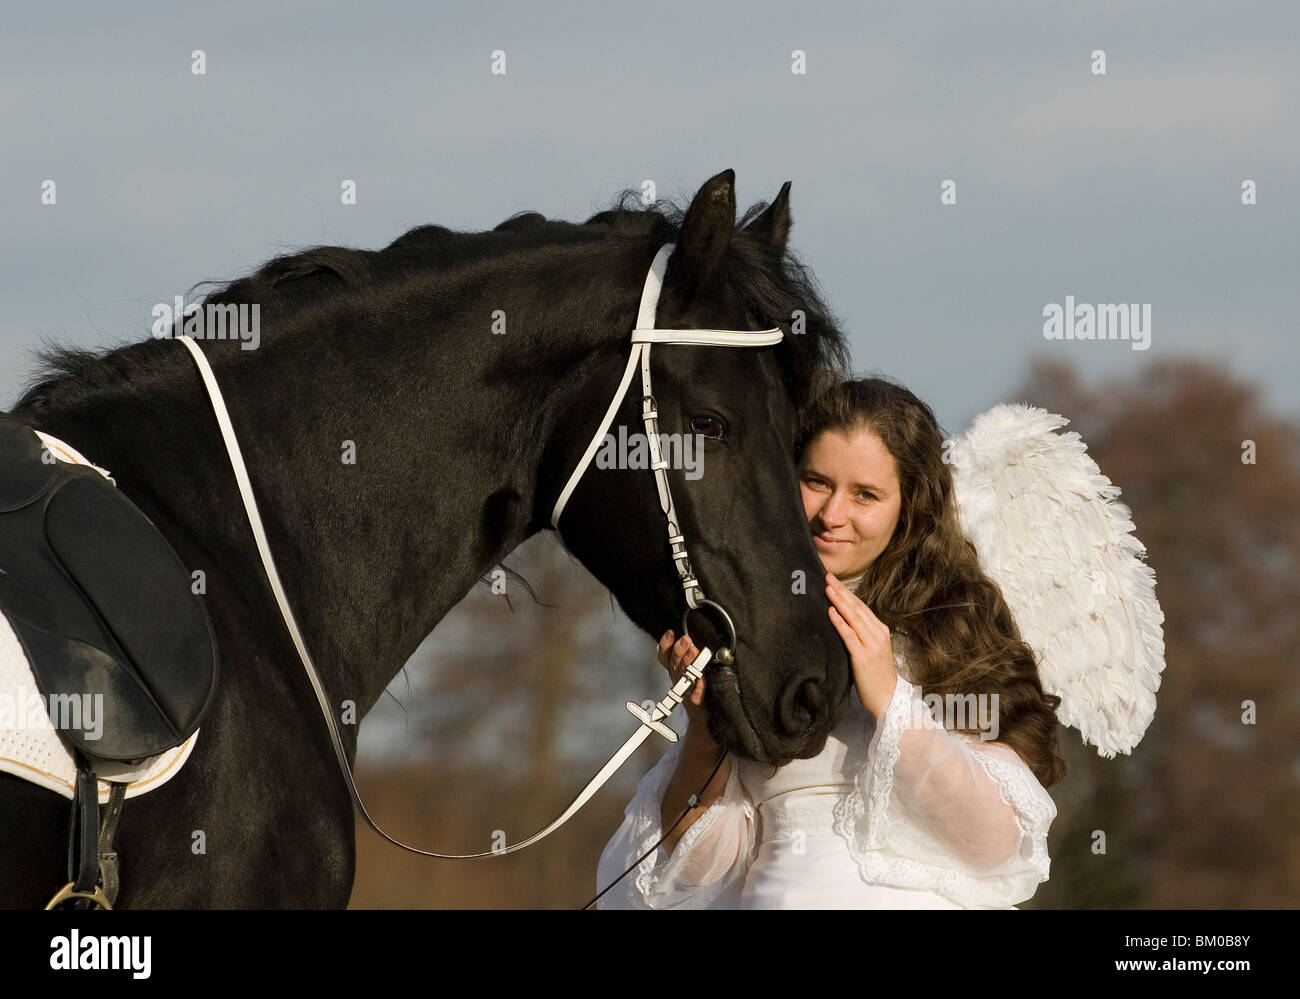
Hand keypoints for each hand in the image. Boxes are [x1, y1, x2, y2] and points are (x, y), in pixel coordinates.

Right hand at [655, 629, 717, 748]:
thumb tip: (691, 641)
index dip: (666, 646)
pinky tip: (700, 680)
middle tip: (686, 640)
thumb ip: (690, 660)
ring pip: (683, 678)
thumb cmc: (703, 698)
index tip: (670, 633)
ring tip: (694, 652)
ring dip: (687, 665)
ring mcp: (687, 695)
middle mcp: (679, 684)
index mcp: (677, 674)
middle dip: (679, 652)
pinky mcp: (698, 707)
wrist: (706, 727)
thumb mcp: (693, 676)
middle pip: (675, 666)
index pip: (666, 658)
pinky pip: (696, 696)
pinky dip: (698, 688)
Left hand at [825, 573, 897, 721]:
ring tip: (827, 588)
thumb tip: (843, 620)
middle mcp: (878, 634)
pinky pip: (849, 635)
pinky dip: (839, 622)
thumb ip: (861, 635)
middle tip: (827, 576)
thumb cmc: (876, 675)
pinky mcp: (863, 656)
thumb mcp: (872, 650)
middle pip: (857, 608)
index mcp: (881, 631)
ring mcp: (871, 645)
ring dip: (839, 601)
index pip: (861, 607)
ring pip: (853, 618)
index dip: (847, 593)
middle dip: (841, 591)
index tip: (834, 581)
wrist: (887, 698)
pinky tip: (830, 612)